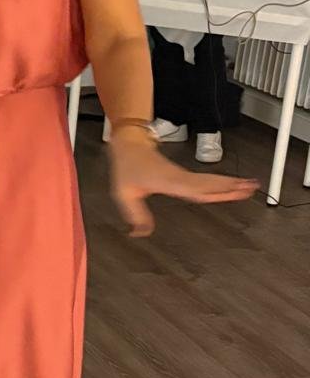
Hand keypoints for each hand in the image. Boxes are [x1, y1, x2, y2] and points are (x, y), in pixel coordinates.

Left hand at [110, 136, 256, 236]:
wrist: (130, 143)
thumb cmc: (127, 166)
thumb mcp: (124, 193)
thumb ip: (135, 214)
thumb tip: (140, 234)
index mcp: (170, 182)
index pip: (197, 190)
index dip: (216, 192)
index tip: (234, 192)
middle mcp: (181, 178)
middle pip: (211, 184)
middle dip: (232, 186)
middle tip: (252, 188)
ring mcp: (183, 175)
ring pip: (211, 180)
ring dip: (231, 183)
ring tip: (250, 185)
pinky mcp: (183, 174)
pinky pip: (205, 180)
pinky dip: (220, 182)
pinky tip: (229, 184)